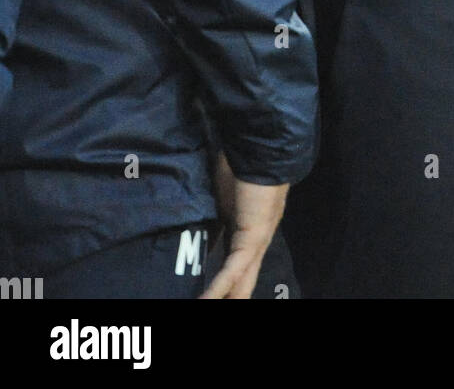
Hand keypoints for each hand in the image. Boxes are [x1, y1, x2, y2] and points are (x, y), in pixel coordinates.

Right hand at [200, 152, 287, 299]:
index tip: (201, 295)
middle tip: (204, 305)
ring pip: (240, 283)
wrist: (260, 147)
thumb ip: (209, 218)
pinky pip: (234, 270)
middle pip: (241, 282)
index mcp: (246, 233)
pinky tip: (205, 301)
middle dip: (228, 297)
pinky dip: (219, 288)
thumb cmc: (239, 164)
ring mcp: (256, 243)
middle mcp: (254, 243)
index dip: (220, 285)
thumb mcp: (218, 197)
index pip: (232, 267)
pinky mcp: (253, 239)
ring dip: (223, 298)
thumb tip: (191, 230)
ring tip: (203, 307)